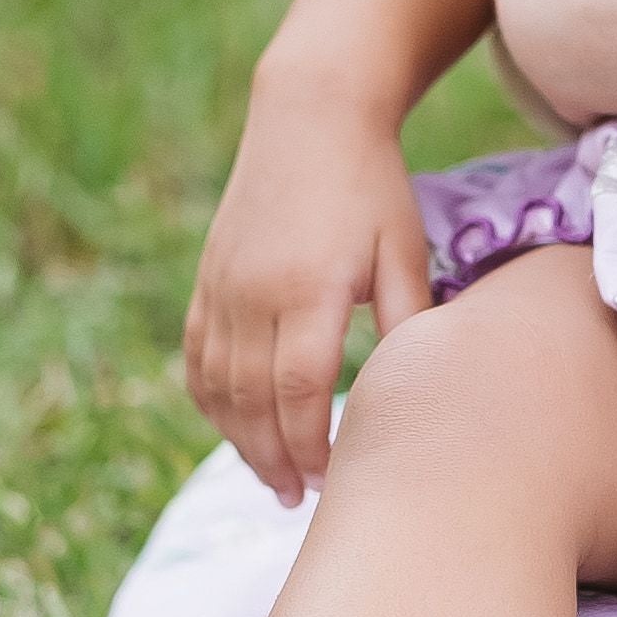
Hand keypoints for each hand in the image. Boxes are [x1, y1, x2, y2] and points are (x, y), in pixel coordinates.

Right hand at [184, 75, 437, 502]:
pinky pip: (197, 356)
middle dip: (275, 459)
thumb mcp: (403, 249)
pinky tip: (235, 425)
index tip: (336, 478)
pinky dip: (211, 399)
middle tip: (303, 500)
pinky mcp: (208, 278)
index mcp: (308, 290)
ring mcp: (222, 287)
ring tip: (273, 477)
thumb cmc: (373, 185)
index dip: (312, 446)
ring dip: (240, 439)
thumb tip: (419, 388)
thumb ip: (407, 319)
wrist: (310, 116)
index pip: (299, 392)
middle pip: (253, 402)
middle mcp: (253, 294)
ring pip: (218, 386)